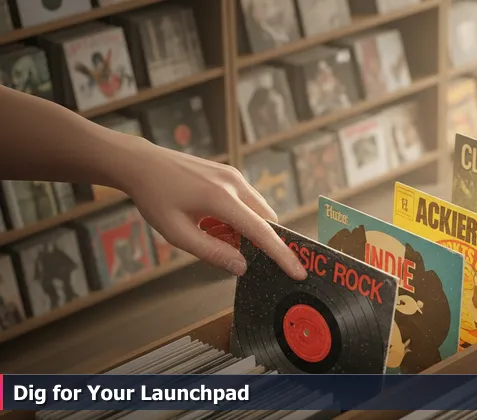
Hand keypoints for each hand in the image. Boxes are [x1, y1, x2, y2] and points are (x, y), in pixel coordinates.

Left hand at [120, 142, 306, 279]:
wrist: (142, 164)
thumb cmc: (155, 198)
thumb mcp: (177, 234)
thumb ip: (212, 252)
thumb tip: (242, 267)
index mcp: (221, 199)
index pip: (262, 232)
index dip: (282, 254)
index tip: (298, 271)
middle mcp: (234, 184)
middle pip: (267, 221)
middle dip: (258, 242)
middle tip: (232, 252)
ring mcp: (234, 176)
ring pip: (258, 211)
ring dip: (245, 230)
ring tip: (210, 233)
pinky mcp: (230, 174)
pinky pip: (247, 201)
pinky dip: (238, 218)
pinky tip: (211, 221)